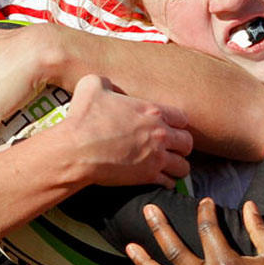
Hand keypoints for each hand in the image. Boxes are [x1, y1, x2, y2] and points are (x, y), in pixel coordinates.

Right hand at [55, 75, 191, 187]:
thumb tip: (107, 85)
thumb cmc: (83, 118)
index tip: (168, 128)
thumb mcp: (91, 86)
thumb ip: (105, 82)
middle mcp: (160, 134)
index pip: (182, 118)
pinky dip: (166, 182)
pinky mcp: (148, 176)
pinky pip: (169, 182)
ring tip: (170, 167)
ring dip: (178, 166)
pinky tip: (160, 180)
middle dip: (181, 146)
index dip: (176, 123)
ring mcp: (156, 156)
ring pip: (183, 166)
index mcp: (152, 110)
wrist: (75, 150)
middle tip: (172, 149)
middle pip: (187, 142)